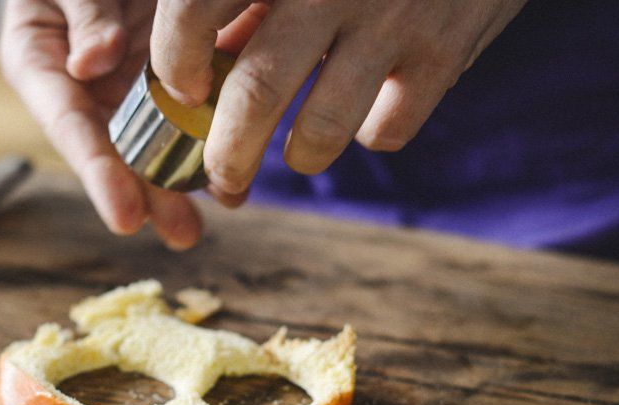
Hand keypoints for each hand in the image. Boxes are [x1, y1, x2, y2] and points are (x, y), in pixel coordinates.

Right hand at [0, 0, 212, 249]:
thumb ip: (80, 12)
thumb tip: (91, 66)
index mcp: (41, 63)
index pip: (70, 127)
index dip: (99, 175)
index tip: (126, 218)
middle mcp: (85, 84)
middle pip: (117, 148)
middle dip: (151, 194)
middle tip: (183, 234)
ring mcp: (127, 79)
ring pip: (159, 136)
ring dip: (187, 174)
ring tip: (225, 206)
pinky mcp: (168, 66)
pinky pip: (194, 99)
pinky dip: (218, 127)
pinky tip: (244, 159)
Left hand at [150, 0, 527, 194]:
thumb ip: (247, 2)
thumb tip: (196, 74)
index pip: (194, 10)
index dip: (174, 61)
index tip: (184, 89)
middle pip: (256, 93)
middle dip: (228, 154)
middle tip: (222, 174)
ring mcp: (392, 17)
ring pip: (322, 130)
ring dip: (299, 157)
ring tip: (296, 155)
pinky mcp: (444, 50)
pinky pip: (387, 129)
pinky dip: (368, 135)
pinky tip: (365, 114)